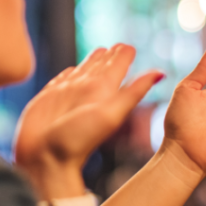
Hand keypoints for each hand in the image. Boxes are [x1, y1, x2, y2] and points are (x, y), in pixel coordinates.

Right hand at [14, 44, 163, 197]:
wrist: (45, 160)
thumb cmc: (76, 141)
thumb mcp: (110, 115)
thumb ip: (133, 92)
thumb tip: (161, 74)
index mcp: (104, 91)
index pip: (118, 65)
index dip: (123, 54)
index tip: (128, 46)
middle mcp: (87, 90)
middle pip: (101, 65)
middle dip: (109, 54)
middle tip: (118, 46)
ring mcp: (68, 93)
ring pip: (82, 70)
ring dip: (91, 60)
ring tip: (101, 51)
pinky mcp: (48, 97)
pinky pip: (60, 79)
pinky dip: (67, 73)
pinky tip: (72, 71)